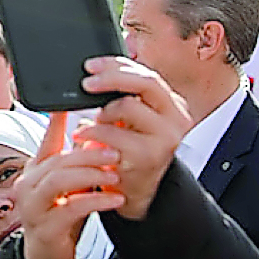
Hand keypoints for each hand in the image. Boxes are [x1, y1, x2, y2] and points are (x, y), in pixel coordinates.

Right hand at [16, 112, 124, 258]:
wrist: (47, 256)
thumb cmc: (61, 217)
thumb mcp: (72, 186)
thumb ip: (79, 164)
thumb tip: (97, 135)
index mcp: (36, 171)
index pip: (46, 141)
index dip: (56, 121)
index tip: (70, 104)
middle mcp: (29, 185)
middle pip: (58, 161)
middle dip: (89, 154)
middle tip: (115, 152)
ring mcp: (32, 206)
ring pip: (59, 180)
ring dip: (90, 173)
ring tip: (115, 173)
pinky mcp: (44, 227)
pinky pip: (71, 208)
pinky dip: (95, 201)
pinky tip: (115, 199)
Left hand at [77, 57, 192, 220]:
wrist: (136, 192)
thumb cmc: (129, 152)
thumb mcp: (130, 121)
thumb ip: (123, 98)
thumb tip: (96, 73)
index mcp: (172, 105)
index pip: (147, 74)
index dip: (118, 66)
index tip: (91, 66)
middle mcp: (176, 118)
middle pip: (145, 83)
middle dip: (111, 78)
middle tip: (86, 83)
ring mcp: (165, 138)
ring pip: (128, 106)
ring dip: (102, 112)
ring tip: (90, 122)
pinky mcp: (148, 156)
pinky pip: (114, 134)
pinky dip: (93, 133)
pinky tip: (82, 137)